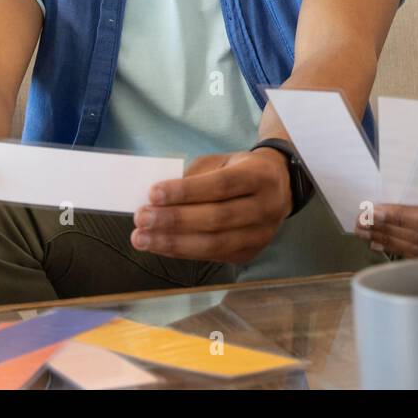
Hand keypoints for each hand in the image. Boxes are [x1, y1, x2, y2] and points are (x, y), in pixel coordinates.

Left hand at [130, 148, 291, 263]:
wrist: (277, 189)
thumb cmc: (239, 171)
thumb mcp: (220, 161)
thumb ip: (193, 177)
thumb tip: (155, 199)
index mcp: (260, 176)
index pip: (221, 186)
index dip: (186, 191)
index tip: (153, 193)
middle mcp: (266, 207)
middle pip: (217, 218)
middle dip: (174, 220)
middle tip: (141, 218)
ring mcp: (261, 235)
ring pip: (214, 243)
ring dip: (173, 243)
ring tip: (142, 238)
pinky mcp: (249, 254)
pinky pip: (212, 255)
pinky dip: (182, 251)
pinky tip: (160, 245)